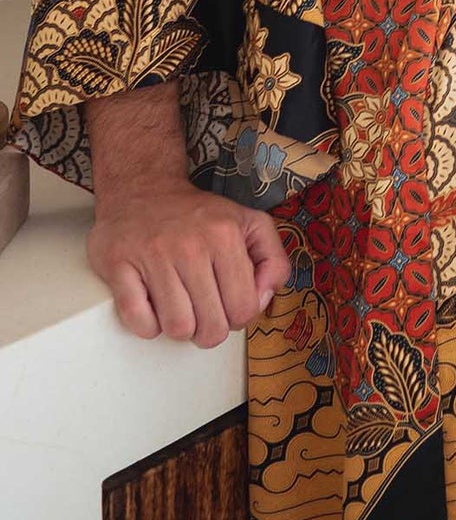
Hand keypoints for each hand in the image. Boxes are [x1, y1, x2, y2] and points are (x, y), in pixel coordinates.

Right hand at [88, 182, 290, 346]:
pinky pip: (139, 322)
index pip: (243, 308)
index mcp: (226, 234)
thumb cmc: (199, 215)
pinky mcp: (119, 266)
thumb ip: (273, 260)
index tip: (229, 306)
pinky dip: (148, 325)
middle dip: (210, 330)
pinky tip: (154, 306)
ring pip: (176, 328)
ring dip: (180, 328)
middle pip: (211, 326)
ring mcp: (153, 255)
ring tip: (181, 307)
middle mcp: (190, 244)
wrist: (143, 189)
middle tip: (204, 313)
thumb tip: (263, 299)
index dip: (239, 318)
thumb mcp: (250, 224)